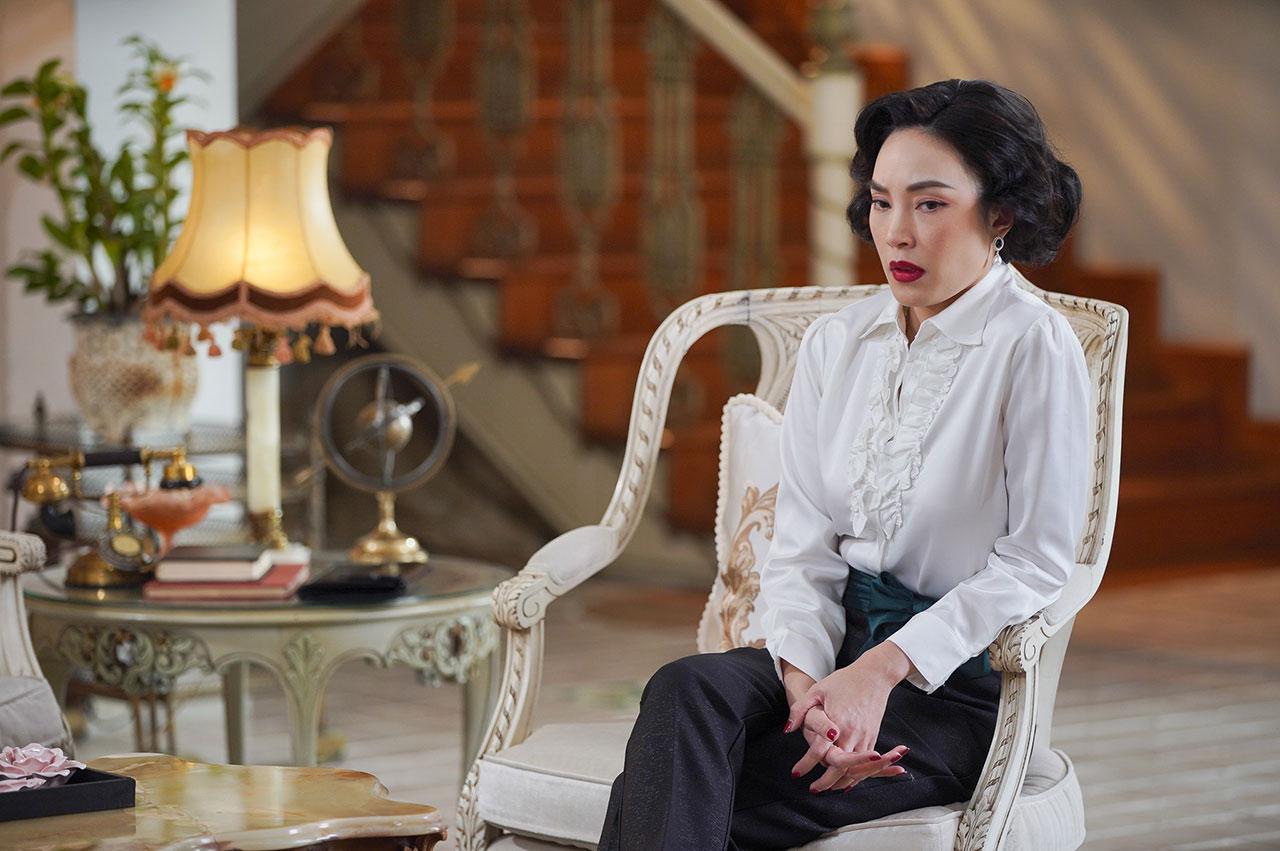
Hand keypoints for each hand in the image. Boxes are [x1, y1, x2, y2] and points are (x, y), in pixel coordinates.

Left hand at [783, 643, 913, 791]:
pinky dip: (856, 775)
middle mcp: (853, 733)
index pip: (819, 751)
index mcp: (837, 722)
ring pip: (855, 770)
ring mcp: (866, 737)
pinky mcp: (873, 737)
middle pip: (839, 767)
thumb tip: (787, 729)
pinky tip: (846, 780)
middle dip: (826, 782)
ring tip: (827, 788)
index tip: (796, 773)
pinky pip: (866, 765)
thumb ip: (800, 710)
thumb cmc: (843, 681)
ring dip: (841, 781)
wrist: (874, 675)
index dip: (806, 764)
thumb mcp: (817, 690)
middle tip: (813, 789)